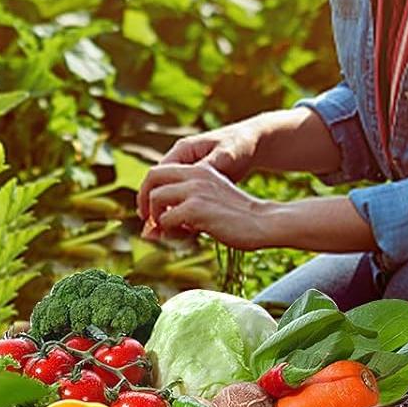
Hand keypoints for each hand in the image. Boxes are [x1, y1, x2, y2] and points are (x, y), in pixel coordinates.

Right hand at [136, 121, 261, 222]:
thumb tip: (190, 181)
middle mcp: (181, 160)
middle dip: (151, 206)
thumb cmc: (240, 146)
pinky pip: (181, 196)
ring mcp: (188, 170)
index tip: (149, 216)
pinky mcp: (197, 180)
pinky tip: (181, 226)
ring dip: (164, 211)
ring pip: (168, 193)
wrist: (254, 143)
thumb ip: (207, 168)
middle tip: (151, 229)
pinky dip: (179, 210)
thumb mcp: (226, 156)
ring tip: (163, 232)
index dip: (149, 196)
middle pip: (157, 185)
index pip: (156, 174)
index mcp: (183, 150)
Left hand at [139, 161, 271, 249]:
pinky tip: (187, 236)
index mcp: (199, 170)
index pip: (159, 171)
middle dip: (144, 201)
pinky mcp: (196, 209)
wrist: (263, 222)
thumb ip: (180, 213)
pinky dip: (170, 231)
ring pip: (156, 198)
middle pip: (152, 178)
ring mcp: (194, 190)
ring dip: (157, 218)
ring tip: (172, 232)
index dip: (148, 191)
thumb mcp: (207, 207)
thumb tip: (147, 233)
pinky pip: (166, 220)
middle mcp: (195, 175)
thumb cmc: (237, 219)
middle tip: (148, 222)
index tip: (150, 213)